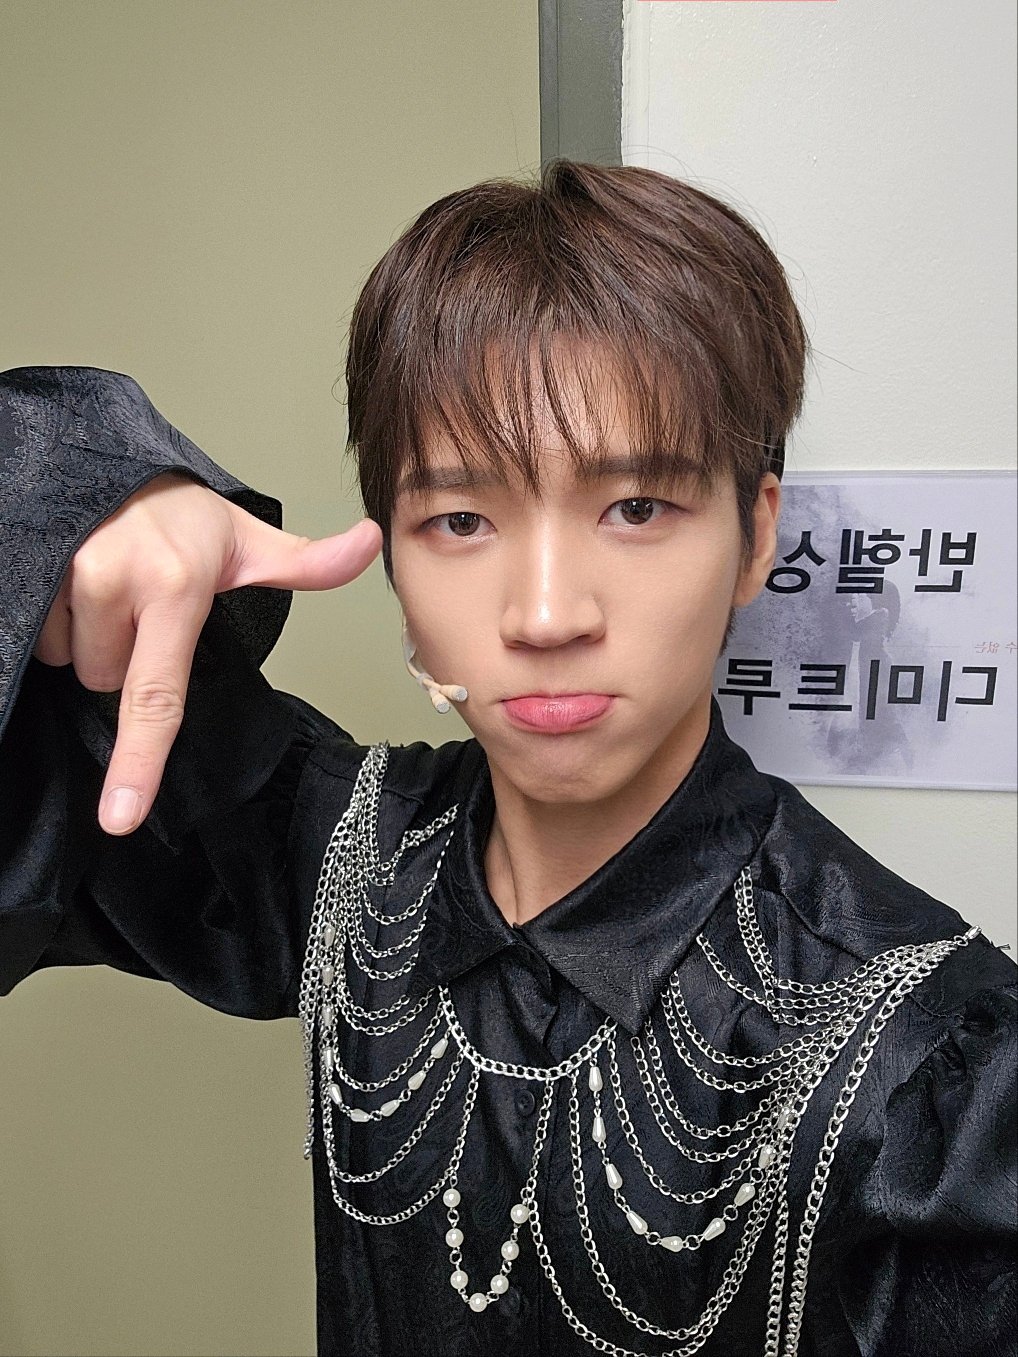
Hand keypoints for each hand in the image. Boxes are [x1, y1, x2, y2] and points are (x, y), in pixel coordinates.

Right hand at [32, 471, 381, 834]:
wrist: (113, 462)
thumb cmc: (184, 516)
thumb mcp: (249, 541)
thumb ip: (309, 561)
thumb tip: (371, 542)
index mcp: (176, 586)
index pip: (156, 694)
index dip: (139, 762)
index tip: (120, 816)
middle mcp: (112, 578)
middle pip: (107, 682)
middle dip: (126, 658)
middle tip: (144, 610)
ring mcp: (62, 574)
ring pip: (71, 660)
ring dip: (89, 638)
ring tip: (110, 590)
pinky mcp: (26, 570)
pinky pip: (38, 635)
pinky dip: (58, 622)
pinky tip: (78, 587)